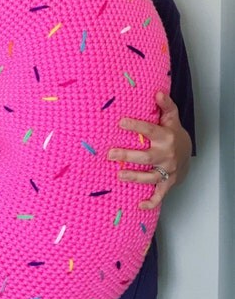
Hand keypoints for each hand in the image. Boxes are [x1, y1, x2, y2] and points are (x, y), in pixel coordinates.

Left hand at [107, 92, 191, 210]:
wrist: (188, 153)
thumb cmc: (173, 133)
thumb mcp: (171, 118)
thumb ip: (165, 106)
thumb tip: (157, 92)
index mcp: (166, 137)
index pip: (150, 130)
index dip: (136, 126)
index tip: (120, 122)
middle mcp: (167, 155)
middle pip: (146, 157)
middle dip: (128, 156)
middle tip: (110, 154)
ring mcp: (167, 170)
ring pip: (150, 176)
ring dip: (135, 177)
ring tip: (119, 174)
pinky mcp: (168, 183)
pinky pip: (160, 194)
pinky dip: (151, 201)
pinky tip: (139, 205)